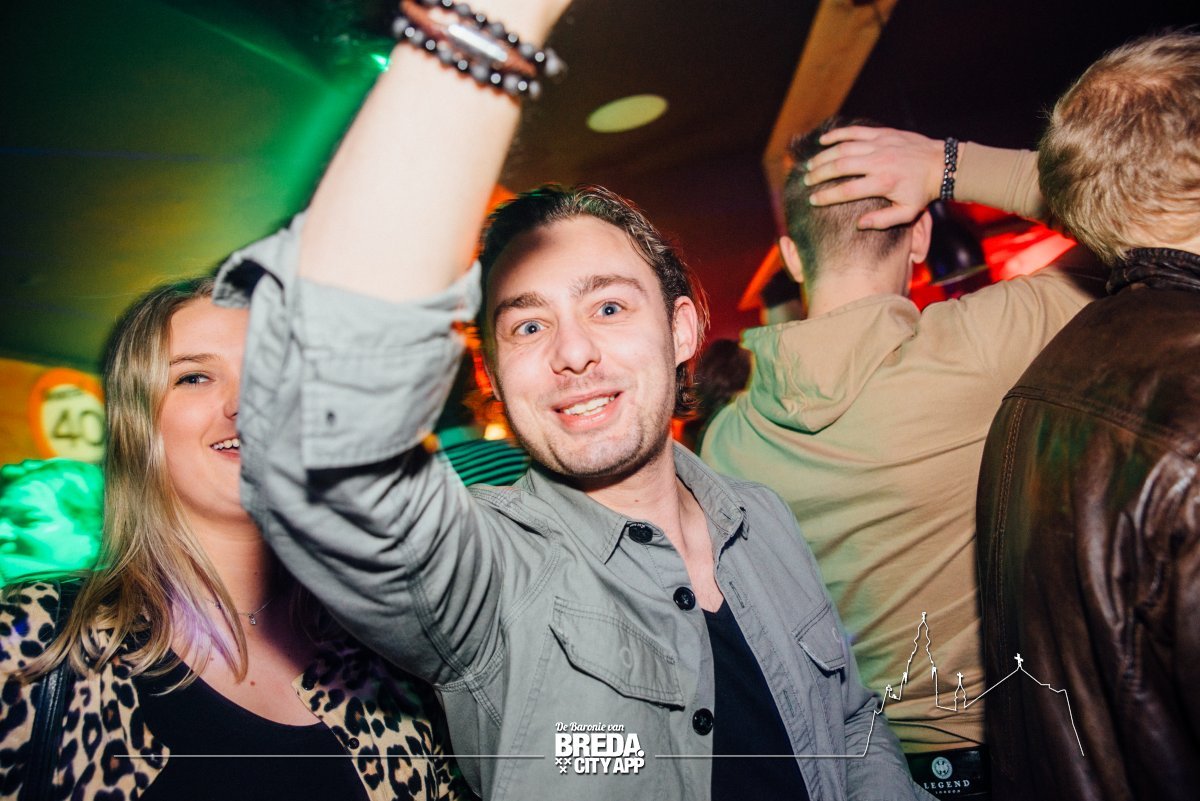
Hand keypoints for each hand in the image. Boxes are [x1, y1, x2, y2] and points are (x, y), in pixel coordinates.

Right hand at [803, 126, 943, 229]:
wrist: (941, 164)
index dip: (827, 196)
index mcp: (884, 183)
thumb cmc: (922, 192)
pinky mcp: (882, 133)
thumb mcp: (908, 213)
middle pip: (840, 166)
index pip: (847, 190)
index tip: (813, 200)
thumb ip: (882, 221)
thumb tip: (858, 225)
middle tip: (805, 182)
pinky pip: (855, 132)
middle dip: (819, 174)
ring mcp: (880, 145)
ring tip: (810, 166)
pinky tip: (823, 141)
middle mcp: (879, 162)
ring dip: (823, 156)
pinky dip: (837, 135)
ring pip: (844, 148)